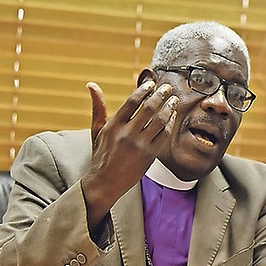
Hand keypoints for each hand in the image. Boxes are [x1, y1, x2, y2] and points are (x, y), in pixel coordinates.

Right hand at [81, 81, 178, 230]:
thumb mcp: (97, 130)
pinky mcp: (150, 155)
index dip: (144, 90)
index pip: (132, 101)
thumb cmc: (101, 154)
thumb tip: (92, 85)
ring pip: (160, 121)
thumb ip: (98, 107)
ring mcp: (140, 145)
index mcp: (113, 125)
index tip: (151, 83)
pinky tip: (172, 116)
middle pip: (149, 108)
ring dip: (169, 108)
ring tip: (174, 100)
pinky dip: (170, 124)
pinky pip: (164, 135)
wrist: (106, 182)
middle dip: (161, 95)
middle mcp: (127, 134)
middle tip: (168, 88)